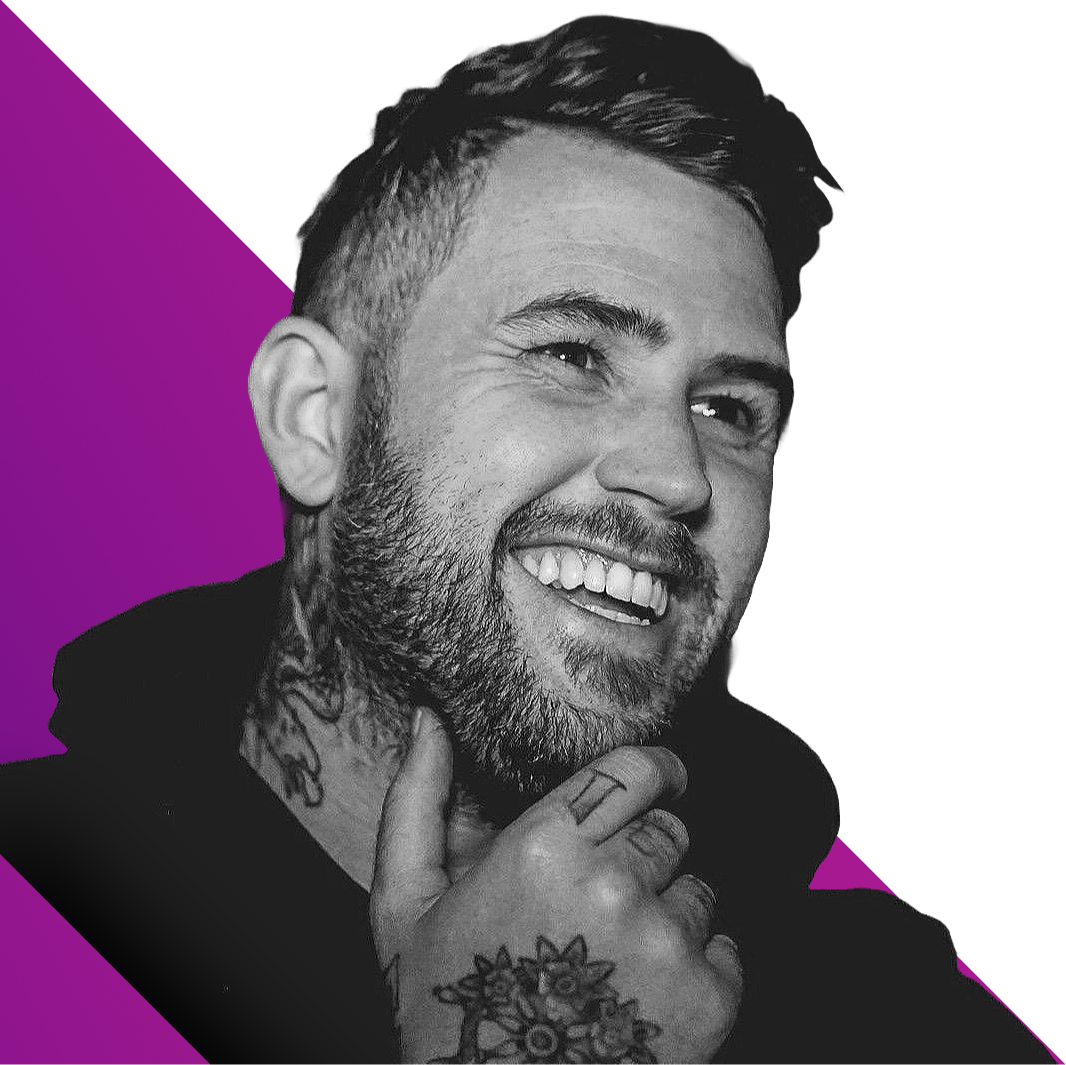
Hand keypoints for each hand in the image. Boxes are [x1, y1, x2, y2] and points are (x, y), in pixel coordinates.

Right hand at [370, 709, 742, 1063]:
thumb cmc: (450, 1011)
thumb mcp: (406, 905)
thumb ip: (416, 800)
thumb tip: (430, 721)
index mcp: (545, 846)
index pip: (636, 769)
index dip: (650, 773)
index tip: (650, 784)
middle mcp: (615, 883)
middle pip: (670, 827)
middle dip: (644, 850)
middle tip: (602, 897)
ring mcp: (667, 942)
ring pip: (700, 886)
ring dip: (669, 909)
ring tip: (616, 954)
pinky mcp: (709, 997)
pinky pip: (726, 947)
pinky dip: (696, 964)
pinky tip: (644, 991)